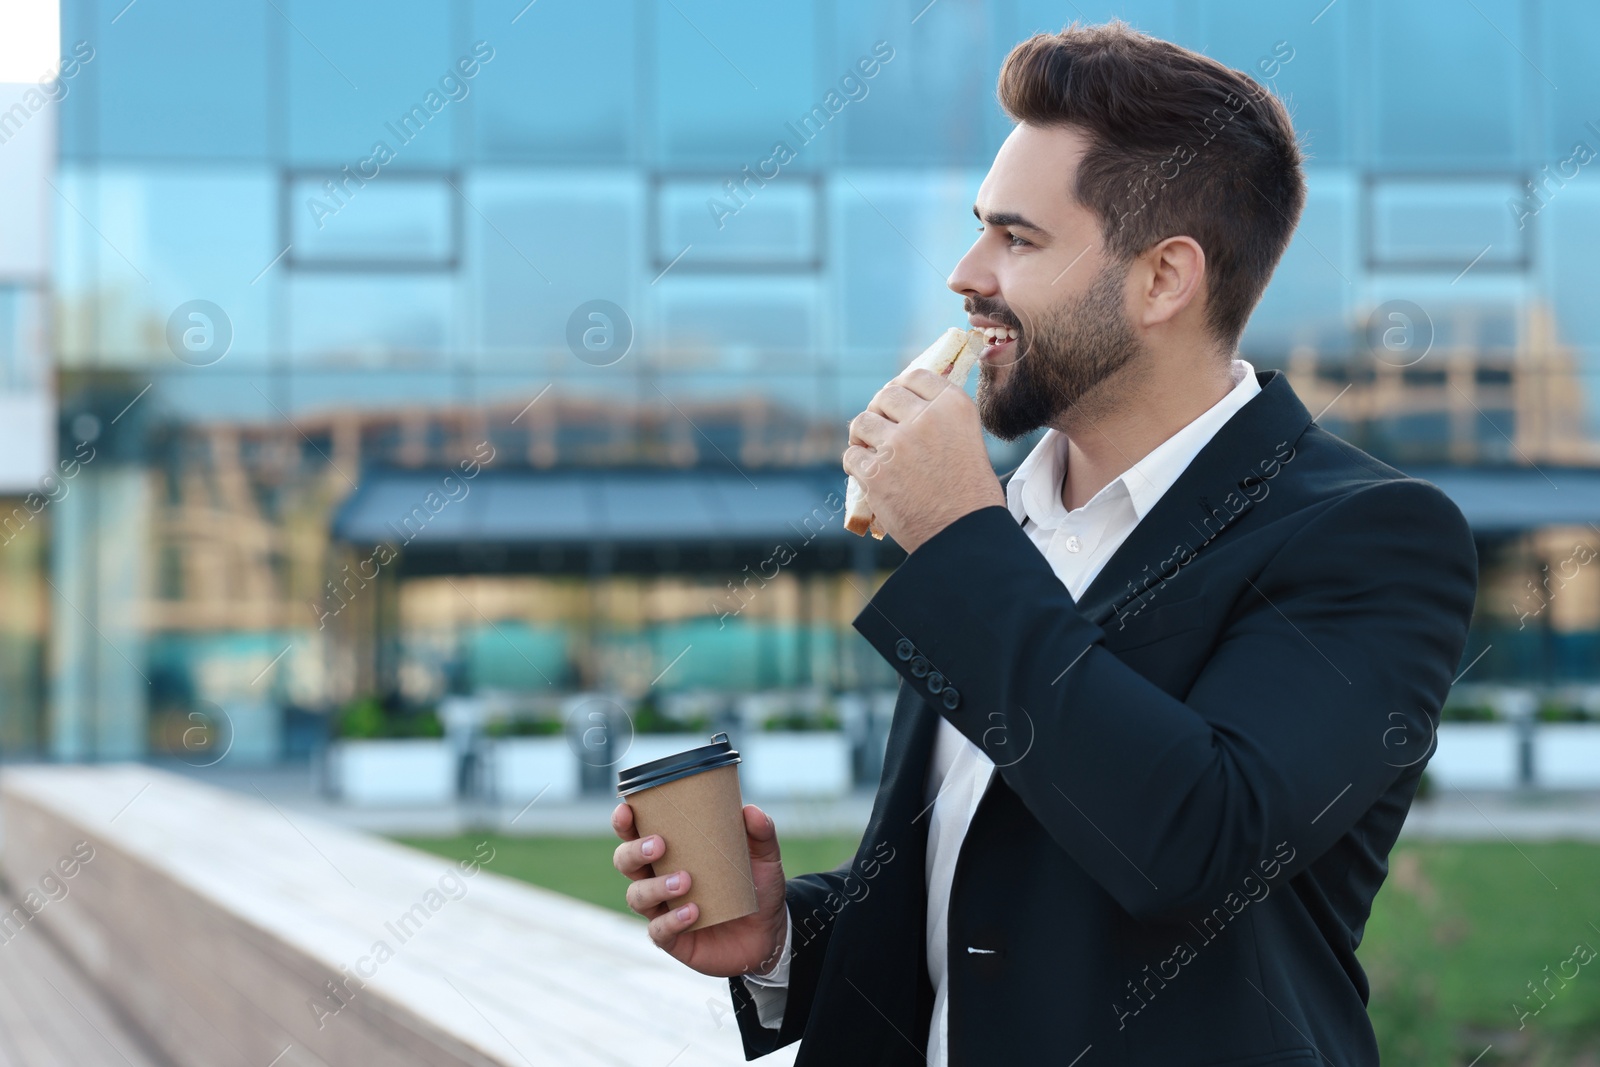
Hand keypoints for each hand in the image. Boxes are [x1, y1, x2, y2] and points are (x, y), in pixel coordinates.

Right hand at [611, 801, 788, 978]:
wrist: (769, 933)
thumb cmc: (756, 887)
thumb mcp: (764, 857)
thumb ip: (760, 832)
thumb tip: (750, 811)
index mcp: (673, 852)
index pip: (636, 833)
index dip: (624, 822)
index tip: (627, 811)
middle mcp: (659, 879)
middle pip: (625, 862)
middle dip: (633, 851)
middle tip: (659, 845)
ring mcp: (663, 910)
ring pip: (637, 896)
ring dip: (655, 887)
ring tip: (685, 881)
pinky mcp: (673, 939)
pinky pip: (659, 931)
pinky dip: (672, 920)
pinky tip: (693, 912)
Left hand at [843, 368, 1004, 552]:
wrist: (964, 535)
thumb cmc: (971, 495)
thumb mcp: (970, 441)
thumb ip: (943, 418)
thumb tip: (915, 400)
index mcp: (953, 407)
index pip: (916, 376)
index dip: (902, 387)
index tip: (897, 400)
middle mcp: (925, 419)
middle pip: (886, 395)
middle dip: (879, 410)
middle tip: (880, 425)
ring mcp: (898, 445)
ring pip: (862, 422)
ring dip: (862, 435)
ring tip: (867, 447)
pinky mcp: (876, 472)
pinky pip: (851, 456)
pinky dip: (854, 464)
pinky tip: (863, 472)